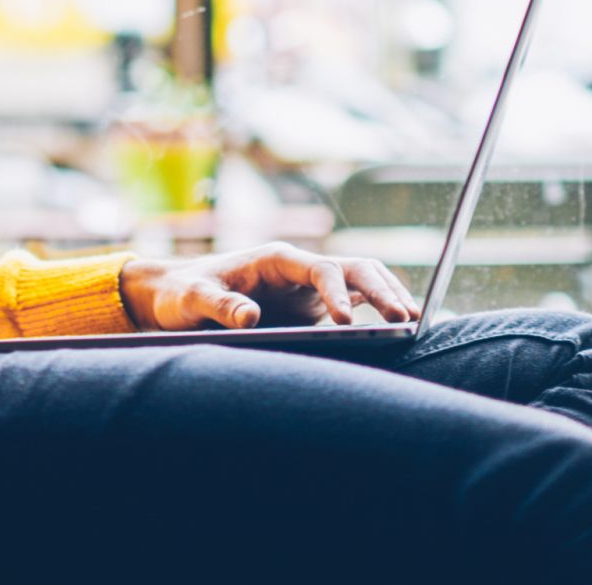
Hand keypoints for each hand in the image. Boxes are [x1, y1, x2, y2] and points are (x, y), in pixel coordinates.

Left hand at [117, 243, 420, 331]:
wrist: (177, 293)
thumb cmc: (182, 292)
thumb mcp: (190, 299)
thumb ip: (216, 306)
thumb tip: (248, 318)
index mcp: (275, 259)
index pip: (320, 268)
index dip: (336, 291)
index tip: (345, 319)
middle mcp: (299, 269)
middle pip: (354, 268)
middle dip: (382, 289)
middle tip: (406, 318)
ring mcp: (309, 287)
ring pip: (362, 280)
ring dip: (388, 295)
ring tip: (414, 323)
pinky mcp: (312, 307)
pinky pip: (354, 303)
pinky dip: (378, 312)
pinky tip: (399, 331)